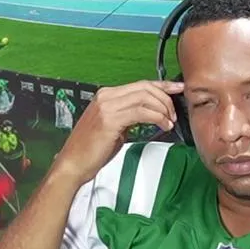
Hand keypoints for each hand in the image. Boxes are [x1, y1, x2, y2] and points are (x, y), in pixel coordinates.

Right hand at [50, 80, 182, 186]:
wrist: (72, 164)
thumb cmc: (91, 150)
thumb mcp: (113, 126)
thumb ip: (128, 115)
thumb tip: (151, 113)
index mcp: (106, 95)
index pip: (140, 84)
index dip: (162, 85)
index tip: (177, 88)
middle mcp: (106, 96)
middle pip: (145, 88)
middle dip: (165, 98)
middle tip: (174, 113)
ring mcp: (107, 106)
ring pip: (145, 97)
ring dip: (163, 109)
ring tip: (169, 122)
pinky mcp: (110, 119)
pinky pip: (142, 112)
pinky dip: (157, 117)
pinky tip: (163, 126)